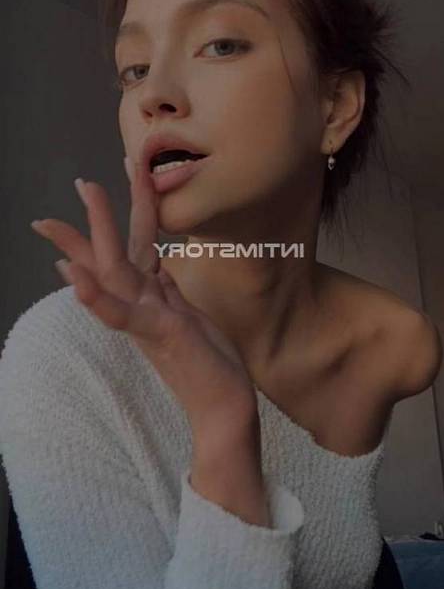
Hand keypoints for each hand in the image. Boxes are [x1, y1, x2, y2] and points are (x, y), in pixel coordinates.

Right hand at [30, 162, 257, 436]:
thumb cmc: (208, 362)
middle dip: (97, 215)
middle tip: (81, 180)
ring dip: (99, 231)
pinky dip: (98, 297)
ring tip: (87, 192)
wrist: (222, 408)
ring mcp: (146, 320)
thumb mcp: (186, 315)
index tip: (101, 187)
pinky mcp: (160, 334)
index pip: (127, 251)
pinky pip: (123, 315)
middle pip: (113, 253)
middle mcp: (141, 305)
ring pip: (115, 270)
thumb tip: (156, 265)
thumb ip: (165, 290)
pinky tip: (76, 277)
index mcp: (150, 297)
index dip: (117, 217)